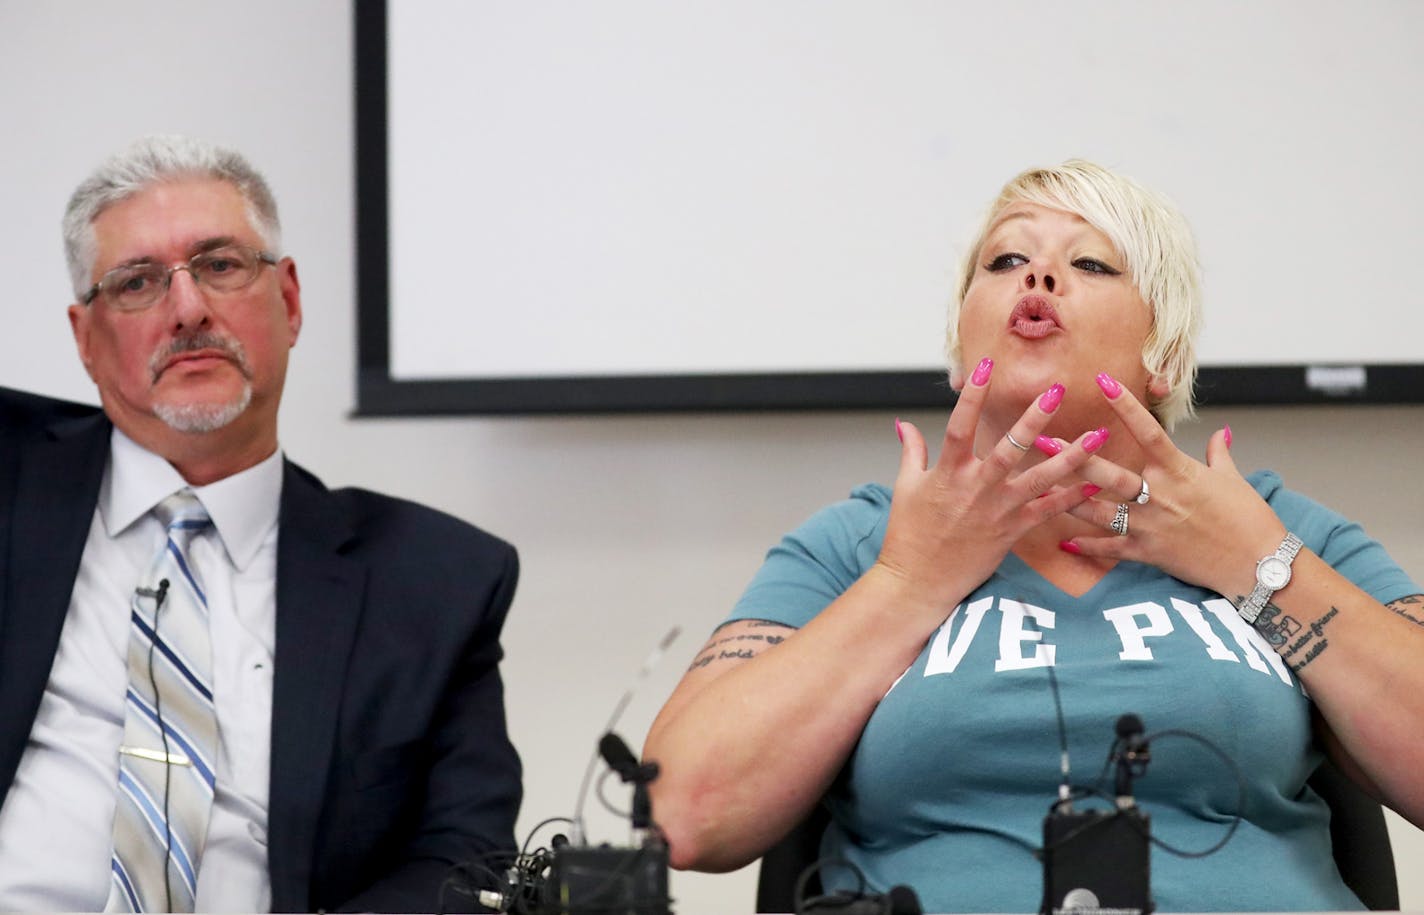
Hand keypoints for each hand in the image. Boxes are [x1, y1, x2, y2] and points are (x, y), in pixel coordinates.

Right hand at [879, 358, 1107, 609]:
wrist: (918, 582)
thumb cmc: (908, 535)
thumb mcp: (905, 488)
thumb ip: (911, 452)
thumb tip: (903, 423)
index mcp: (947, 472)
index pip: (959, 425)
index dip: (972, 395)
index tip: (985, 366)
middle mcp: (975, 488)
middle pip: (1010, 447)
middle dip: (1034, 419)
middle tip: (1056, 391)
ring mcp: (996, 510)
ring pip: (1039, 478)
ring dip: (1071, 457)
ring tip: (1097, 436)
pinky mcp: (1011, 532)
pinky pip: (1047, 511)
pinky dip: (1071, 498)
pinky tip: (1095, 484)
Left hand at [1058, 372, 1285, 594]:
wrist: (1259, 565)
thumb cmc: (1249, 519)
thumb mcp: (1233, 479)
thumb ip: (1218, 454)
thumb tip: (1221, 432)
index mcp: (1178, 471)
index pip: (1147, 430)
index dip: (1124, 405)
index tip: (1101, 380)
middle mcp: (1159, 495)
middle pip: (1109, 473)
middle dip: (1073, 457)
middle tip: (1041, 440)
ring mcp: (1150, 525)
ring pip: (1099, 511)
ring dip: (1067, 499)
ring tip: (1038, 488)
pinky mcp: (1148, 553)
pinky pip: (1110, 549)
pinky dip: (1087, 546)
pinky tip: (1063, 541)